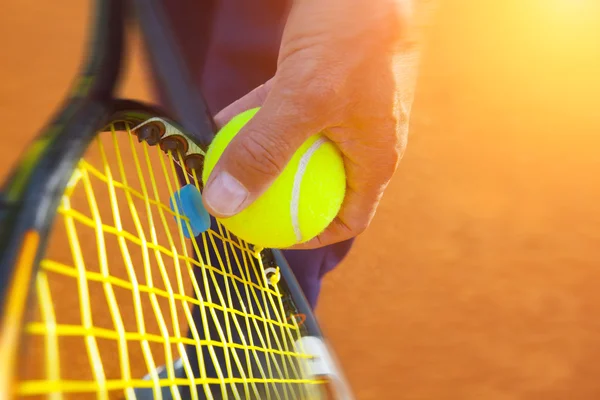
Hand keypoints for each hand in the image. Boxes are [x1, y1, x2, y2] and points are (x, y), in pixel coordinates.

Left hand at [202, 0, 419, 248]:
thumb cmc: (357, 38)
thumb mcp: (304, 101)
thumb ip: (264, 151)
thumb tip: (224, 202)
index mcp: (374, 159)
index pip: (346, 219)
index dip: (309, 236)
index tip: (267, 233)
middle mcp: (361, 141)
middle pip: (315, 186)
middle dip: (276, 197)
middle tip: (236, 202)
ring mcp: (342, 113)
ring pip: (297, 149)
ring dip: (261, 155)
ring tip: (221, 163)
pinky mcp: (324, 85)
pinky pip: (287, 112)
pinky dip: (259, 118)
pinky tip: (225, 119)